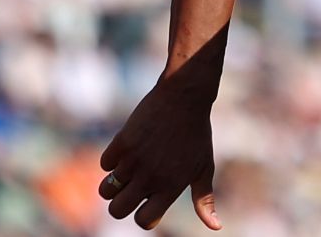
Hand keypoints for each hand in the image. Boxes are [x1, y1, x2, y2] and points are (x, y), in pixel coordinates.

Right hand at [98, 67, 221, 230]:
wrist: (185, 96)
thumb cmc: (197, 135)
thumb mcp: (204, 167)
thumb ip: (204, 200)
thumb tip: (216, 228)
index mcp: (171, 186)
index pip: (143, 220)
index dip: (143, 215)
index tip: (148, 202)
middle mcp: (151, 176)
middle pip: (117, 211)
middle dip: (121, 204)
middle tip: (132, 189)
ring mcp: (135, 160)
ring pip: (105, 190)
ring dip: (113, 185)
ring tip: (127, 172)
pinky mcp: (122, 142)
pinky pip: (105, 164)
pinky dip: (113, 160)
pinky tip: (128, 149)